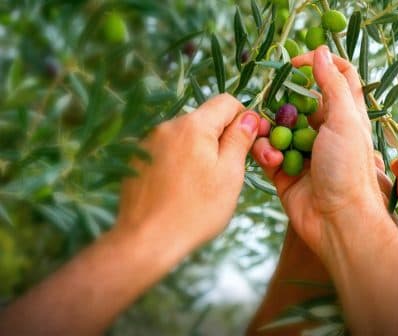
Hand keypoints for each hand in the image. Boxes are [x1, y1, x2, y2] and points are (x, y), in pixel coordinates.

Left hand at [117, 94, 259, 251]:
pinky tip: (178, 189)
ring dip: (198, 151)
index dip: (243, 119)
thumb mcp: (229, 175)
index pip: (226, 102)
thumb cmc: (196, 211)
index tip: (247, 144)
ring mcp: (147, 142)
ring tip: (199, 186)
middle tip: (225, 172)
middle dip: (219, 139)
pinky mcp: (135, 159)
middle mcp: (166, 125)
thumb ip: (240, 140)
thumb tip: (249, 117)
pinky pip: (166, 150)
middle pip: (204, 119)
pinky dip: (178, 162)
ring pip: (185, 136)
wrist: (146, 240)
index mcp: (193, 126)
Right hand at [252, 48, 397, 334]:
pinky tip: (269, 158)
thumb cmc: (349, 169)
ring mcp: (303, 153)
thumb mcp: (345, 120)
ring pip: (277, 128)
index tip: (297, 63)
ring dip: (269, 131)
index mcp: (345, 116)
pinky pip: (266, 153)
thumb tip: (322, 52)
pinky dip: (263, 152)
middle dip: (282, 102)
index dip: (319, 65)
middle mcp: (324, 132)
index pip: (337, 78)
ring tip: (269, 139)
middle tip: (271, 102)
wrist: (338, 221)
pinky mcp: (284, 173)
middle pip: (298, 103)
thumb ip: (332, 85)